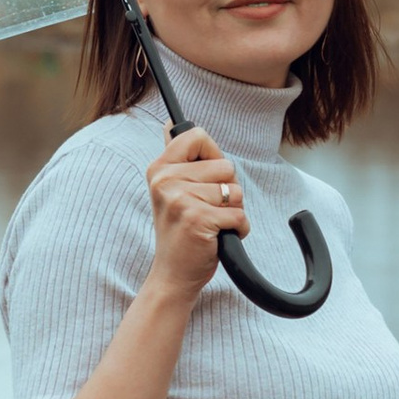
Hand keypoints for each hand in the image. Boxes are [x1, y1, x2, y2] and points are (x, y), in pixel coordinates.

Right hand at [145, 126, 245, 303]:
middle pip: (225, 165)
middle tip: (206, 210)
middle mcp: (166, 181)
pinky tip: (218, 238)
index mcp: (159, 169)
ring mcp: (181, 200)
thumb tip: (172, 123)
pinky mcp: (199, 219)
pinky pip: (239, 215)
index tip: (206, 178)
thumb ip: (177, 158)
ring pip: (235, 191)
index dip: (213, 156)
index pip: (197, 135)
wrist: (172, 275)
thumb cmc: (180, 232)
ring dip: (232, 212)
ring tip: (211, 225)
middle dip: (227, 190)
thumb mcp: (171, 190)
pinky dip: (238, 230)